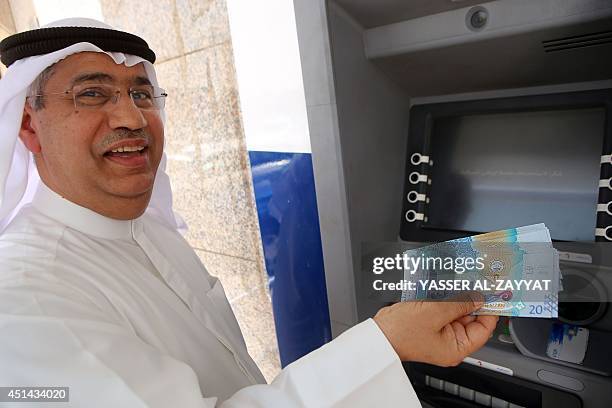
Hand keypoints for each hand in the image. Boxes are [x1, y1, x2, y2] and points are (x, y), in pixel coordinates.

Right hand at [373, 292, 497, 365]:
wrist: (377, 333)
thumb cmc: (400, 332)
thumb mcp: (434, 313)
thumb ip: (459, 304)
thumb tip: (478, 297)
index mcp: (456, 348)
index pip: (484, 328)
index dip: (491, 309)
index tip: (496, 293)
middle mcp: (450, 342)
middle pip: (470, 317)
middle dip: (472, 298)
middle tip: (477, 280)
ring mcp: (439, 331)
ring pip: (456, 309)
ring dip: (457, 295)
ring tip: (461, 280)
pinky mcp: (429, 322)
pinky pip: (443, 308)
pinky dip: (445, 296)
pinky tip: (445, 286)